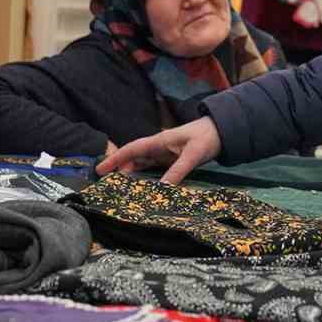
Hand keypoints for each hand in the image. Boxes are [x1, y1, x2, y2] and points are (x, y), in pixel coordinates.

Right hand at [97, 118, 221, 183]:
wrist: (221, 132)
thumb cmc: (206, 138)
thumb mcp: (192, 155)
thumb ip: (177, 171)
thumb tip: (162, 190)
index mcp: (159, 141)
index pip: (131, 150)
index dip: (114, 159)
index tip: (100, 169)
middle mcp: (158, 147)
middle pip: (133, 159)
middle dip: (119, 169)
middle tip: (106, 186)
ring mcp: (164, 154)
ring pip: (142, 165)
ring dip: (131, 174)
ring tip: (120, 189)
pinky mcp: (171, 160)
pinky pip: (154, 169)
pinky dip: (145, 177)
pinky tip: (142, 187)